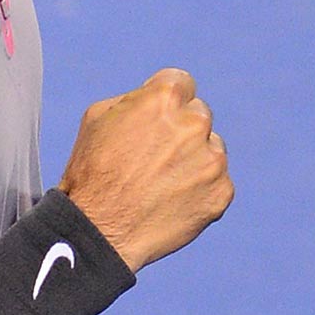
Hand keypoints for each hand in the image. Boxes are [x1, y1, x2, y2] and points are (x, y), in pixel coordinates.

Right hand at [59, 68, 232, 271]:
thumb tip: (157, 96)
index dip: (166, 103)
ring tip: (160, 184)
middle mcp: (194, 123)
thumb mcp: (99, 117)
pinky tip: (172, 202)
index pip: (182, 84)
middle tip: (154, 158)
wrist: (100, 230)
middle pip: (198, 116)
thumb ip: (137, 98)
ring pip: (211, 149)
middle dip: (181, 131)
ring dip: (194, 161)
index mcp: (164, 98)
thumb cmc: (92, 172)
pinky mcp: (221, 192)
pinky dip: (200, 191)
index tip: (156, 122)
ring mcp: (212, 159)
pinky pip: (217, 182)